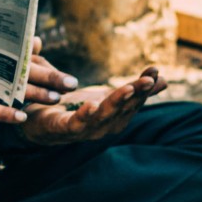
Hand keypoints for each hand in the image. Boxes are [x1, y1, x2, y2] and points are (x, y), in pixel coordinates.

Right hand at [0, 39, 77, 133]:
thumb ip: (13, 58)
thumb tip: (37, 41)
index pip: (25, 63)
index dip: (48, 69)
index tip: (69, 78)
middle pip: (23, 71)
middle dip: (49, 77)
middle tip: (71, 83)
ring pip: (11, 88)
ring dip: (34, 93)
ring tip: (55, 98)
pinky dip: (6, 112)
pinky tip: (22, 116)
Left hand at [21, 66, 165, 145]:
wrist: (38, 122)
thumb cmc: (75, 109)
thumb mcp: (106, 95)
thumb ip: (132, 89)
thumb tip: (163, 77)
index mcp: (114, 115)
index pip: (134, 100)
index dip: (146, 87)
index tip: (156, 71)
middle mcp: (103, 125)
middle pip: (123, 108)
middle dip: (137, 94)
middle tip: (149, 79)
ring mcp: (84, 130)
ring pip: (103, 116)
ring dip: (116, 102)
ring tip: (127, 88)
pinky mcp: (63, 129)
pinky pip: (76, 124)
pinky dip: (85, 116)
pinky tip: (91, 105)